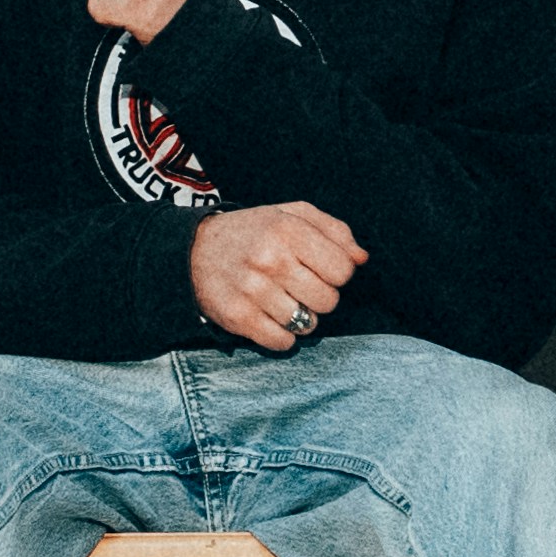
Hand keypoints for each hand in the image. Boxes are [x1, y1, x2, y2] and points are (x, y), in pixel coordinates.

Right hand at [191, 201, 363, 354]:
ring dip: (301, 316)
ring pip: (308, 324)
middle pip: (328, 300)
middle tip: (301, 286)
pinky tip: (271, 318)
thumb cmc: (254, 231)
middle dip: (320, 296)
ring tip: (284, 301)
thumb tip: (361, 259)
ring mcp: (253, 290)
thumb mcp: (292, 214)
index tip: (320, 269)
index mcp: (288, 229)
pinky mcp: (238, 317)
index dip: (337, 273)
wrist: (193, 249)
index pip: (343, 270)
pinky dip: (283, 335)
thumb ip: (334, 231)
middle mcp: (271, 259)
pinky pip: (282, 342)